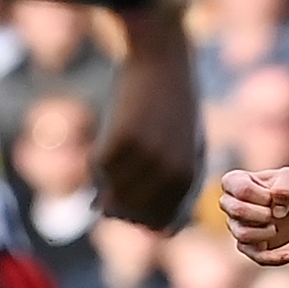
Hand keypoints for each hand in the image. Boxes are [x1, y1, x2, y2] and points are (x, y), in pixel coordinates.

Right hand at [96, 14, 199, 229]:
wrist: (162, 58)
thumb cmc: (172, 104)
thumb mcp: (184, 146)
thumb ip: (171, 185)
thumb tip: (155, 229)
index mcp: (191, 177)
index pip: (162, 224)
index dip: (141, 221)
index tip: (130, 208)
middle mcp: (171, 173)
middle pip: (133, 213)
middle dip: (118, 206)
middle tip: (111, 187)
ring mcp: (147, 158)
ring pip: (111, 190)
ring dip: (107, 179)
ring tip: (114, 153)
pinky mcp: (122, 140)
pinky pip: (99, 165)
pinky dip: (97, 157)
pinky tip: (108, 137)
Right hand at [219, 166, 288, 265]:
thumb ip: (285, 186)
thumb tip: (277, 210)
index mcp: (234, 182)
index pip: (242, 190)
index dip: (265, 196)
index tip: (275, 195)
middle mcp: (229, 204)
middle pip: (237, 211)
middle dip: (263, 213)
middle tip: (277, 212)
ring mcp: (237, 226)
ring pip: (242, 234)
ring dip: (266, 232)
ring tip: (276, 226)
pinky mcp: (249, 245)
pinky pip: (254, 256)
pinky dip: (274, 258)